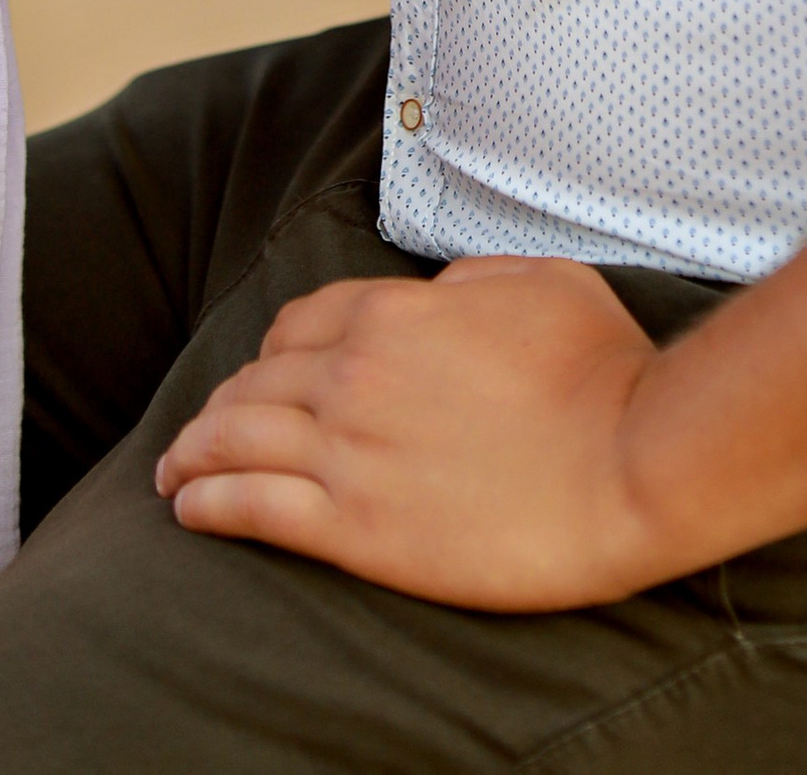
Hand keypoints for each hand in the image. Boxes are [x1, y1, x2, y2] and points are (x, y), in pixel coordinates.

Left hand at [154, 255, 669, 609]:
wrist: (633, 463)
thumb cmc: (605, 370)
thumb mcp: (542, 281)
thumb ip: (474, 279)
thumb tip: (444, 290)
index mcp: (394, 313)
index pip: (300, 323)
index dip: (274, 350)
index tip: (265, 371)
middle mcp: (354, 374)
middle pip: (258, 380)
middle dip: (226, 401)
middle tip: (206, 425)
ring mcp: (350, 453)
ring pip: (237, 440)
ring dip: (194, 451)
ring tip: (173, 470)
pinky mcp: (359, 528)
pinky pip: (253, 508)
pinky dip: (208, 504)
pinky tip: (188, 509)